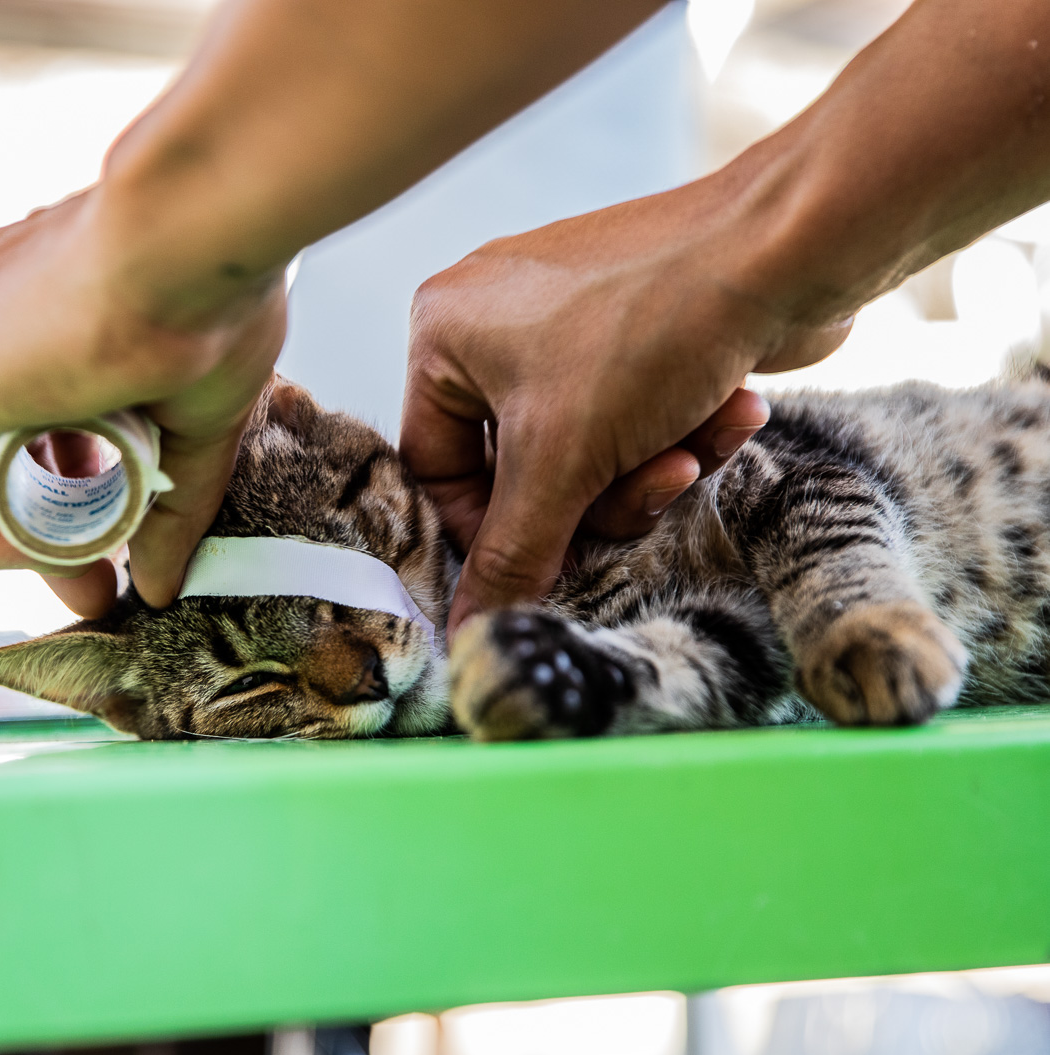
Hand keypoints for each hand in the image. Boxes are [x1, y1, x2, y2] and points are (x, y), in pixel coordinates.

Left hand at [0, 190, 287, 617]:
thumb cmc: (212, 297)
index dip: (68, 498)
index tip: (118, 547)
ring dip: (16, 537)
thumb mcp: (195, 421)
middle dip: (43, 534)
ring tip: (84, 568)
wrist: (189, 238)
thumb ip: (171, 507)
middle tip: (99, 585)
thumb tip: (160, 585)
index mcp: (39, 310)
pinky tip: (36, 555)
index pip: (29, 423)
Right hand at [401, 177, 851, 632]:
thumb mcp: (564, 464)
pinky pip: (633, 413)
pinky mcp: (636, 322)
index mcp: (444, 331)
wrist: (792, 245)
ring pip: (585, 451)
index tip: (551, 559)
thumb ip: (512, 556)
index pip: (437, 469)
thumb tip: (469, 633)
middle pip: (520, 469)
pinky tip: (733, 408)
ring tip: (703, 442)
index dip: (495, 529)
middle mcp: (494, 317)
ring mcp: (567, 316)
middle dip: (600, 492)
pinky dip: (681, 427)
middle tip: (659, 486)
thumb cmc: (653, 331)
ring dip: (652, 467)